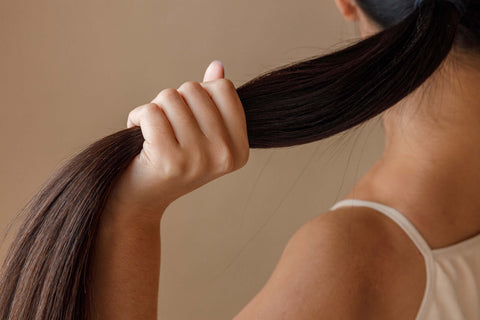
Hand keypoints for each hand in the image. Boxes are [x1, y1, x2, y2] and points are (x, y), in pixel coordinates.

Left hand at [105, 61, 249, 221]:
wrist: (140, 199)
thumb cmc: (170, 161)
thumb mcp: (199, 133)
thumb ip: (212, 100)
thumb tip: (217, 66)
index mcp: (239, 148)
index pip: (224, 88)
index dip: (199, 95)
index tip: (189, 119)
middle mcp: (225, 155)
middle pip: (194, 89)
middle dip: (173, 102)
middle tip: (167, 128)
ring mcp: (199, 159)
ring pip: (170, 97)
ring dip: (154, 110)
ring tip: (153, 133)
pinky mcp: (169, 160)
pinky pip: (151, 112)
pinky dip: (137, 118)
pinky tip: (139, 137)